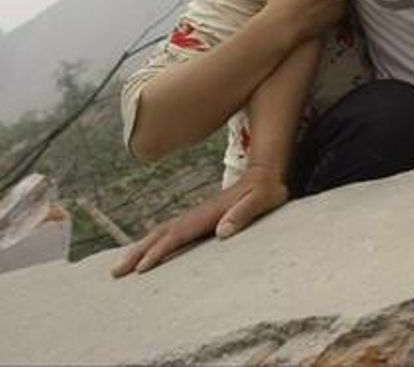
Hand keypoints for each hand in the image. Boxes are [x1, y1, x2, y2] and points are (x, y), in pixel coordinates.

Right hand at [110, 164, 287, 276]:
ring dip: (139, 248)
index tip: (141, 268)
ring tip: (120, 267)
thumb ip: (243, 214)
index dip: (160, 250)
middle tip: (115, 272)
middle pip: (160, 233)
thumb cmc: (266, 190)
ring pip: (161, 232)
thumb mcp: (261, 200)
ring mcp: (195, 215)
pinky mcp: (198, 218)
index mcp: (208, 213)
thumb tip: (222, 231)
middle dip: (137, 252)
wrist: (265, 172)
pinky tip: (146, 253)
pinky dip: (152, 243)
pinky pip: (169, 232)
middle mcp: (196, 213)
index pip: (178, 234)